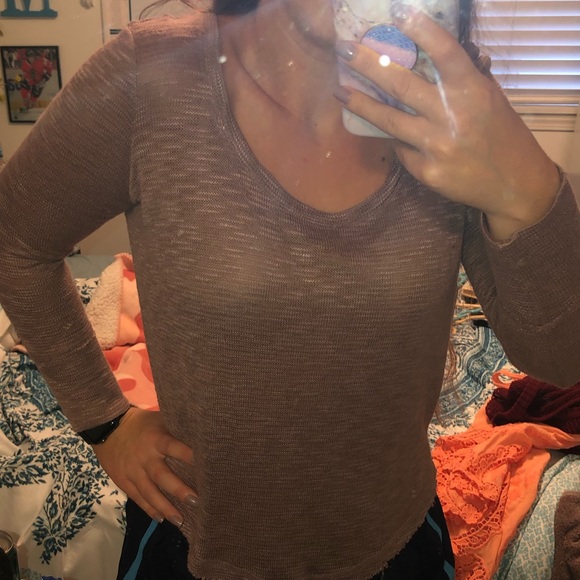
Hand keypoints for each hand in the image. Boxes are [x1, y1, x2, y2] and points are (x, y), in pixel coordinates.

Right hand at [92, 407, 196, 525]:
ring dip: (164, 507)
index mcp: (156, 439)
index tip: (206, 467)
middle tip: (195, 501)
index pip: (175, 448)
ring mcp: (132, 471)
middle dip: (178, 490)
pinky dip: (149, 509)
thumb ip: (176, 430)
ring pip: (149, 492)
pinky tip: (161, 519)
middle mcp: (145, 457)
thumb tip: (201, 438)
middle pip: (162, 476)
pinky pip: (137, 497)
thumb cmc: (142, 423)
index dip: (189, 456)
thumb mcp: (159, 419)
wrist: (108, 428)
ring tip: (180, 520)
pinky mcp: (122, 480)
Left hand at [334, 6, 560, 238]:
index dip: (420, 29)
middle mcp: (451, 115)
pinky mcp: (426, 171)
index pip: (444, 52)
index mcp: (472, 90)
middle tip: (344, 49)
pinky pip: (401, 148)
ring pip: (389, 119)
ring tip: (340, 91)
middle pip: (400, 84)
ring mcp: (436, 146)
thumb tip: (435, 50)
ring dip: (360, 103)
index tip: (395, 11)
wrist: (514, 184)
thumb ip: (464, 76)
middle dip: (368, 63)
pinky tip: (384, 130)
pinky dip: (393, 138)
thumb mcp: (490, 98)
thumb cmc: (502, 133)